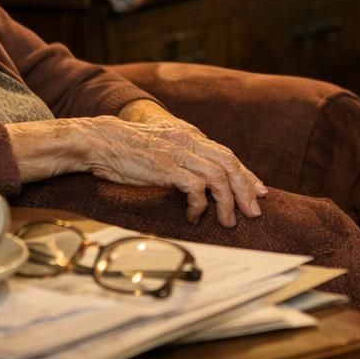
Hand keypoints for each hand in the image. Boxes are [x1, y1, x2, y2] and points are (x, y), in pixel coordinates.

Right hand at [23, 108, 268, 226]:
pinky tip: (194, 217)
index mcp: (190, 136)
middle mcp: (189, 141)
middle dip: (245, 190)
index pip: (227, 155)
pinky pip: (196, 188)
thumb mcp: (162, 148)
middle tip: (253, 212)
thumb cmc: (127, 149)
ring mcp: (179, 153)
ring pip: (219, 177)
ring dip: (227, 202)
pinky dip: (200, 205)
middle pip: (230, 164)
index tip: (258, 192)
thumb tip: (198, 179)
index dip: (246, 175)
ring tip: (227, 222)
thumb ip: (181, 156)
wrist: (101, 141)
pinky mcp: (167, 167)